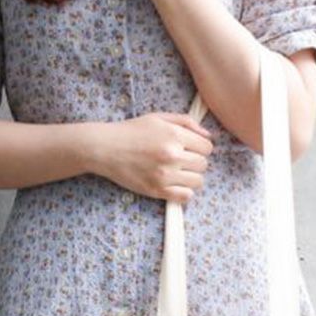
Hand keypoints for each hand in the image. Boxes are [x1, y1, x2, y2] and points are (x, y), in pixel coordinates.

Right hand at [87, 112, 212, 202]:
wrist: (106, 148)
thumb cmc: (132, 131)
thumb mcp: (159, 118)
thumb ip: (186, 122)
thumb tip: (209, 136)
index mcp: (174, 135)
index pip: (207, 148)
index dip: (201, 148)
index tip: (190, 149)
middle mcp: (172, 155)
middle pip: (203, 165)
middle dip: (196, 162)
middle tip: (182, 160)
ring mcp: (165, 175)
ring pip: (198, 182)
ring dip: (191, 178)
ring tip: (179, 173)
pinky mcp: (157, 190)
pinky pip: (186, 196)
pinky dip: (184, 192)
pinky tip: (175, 185)